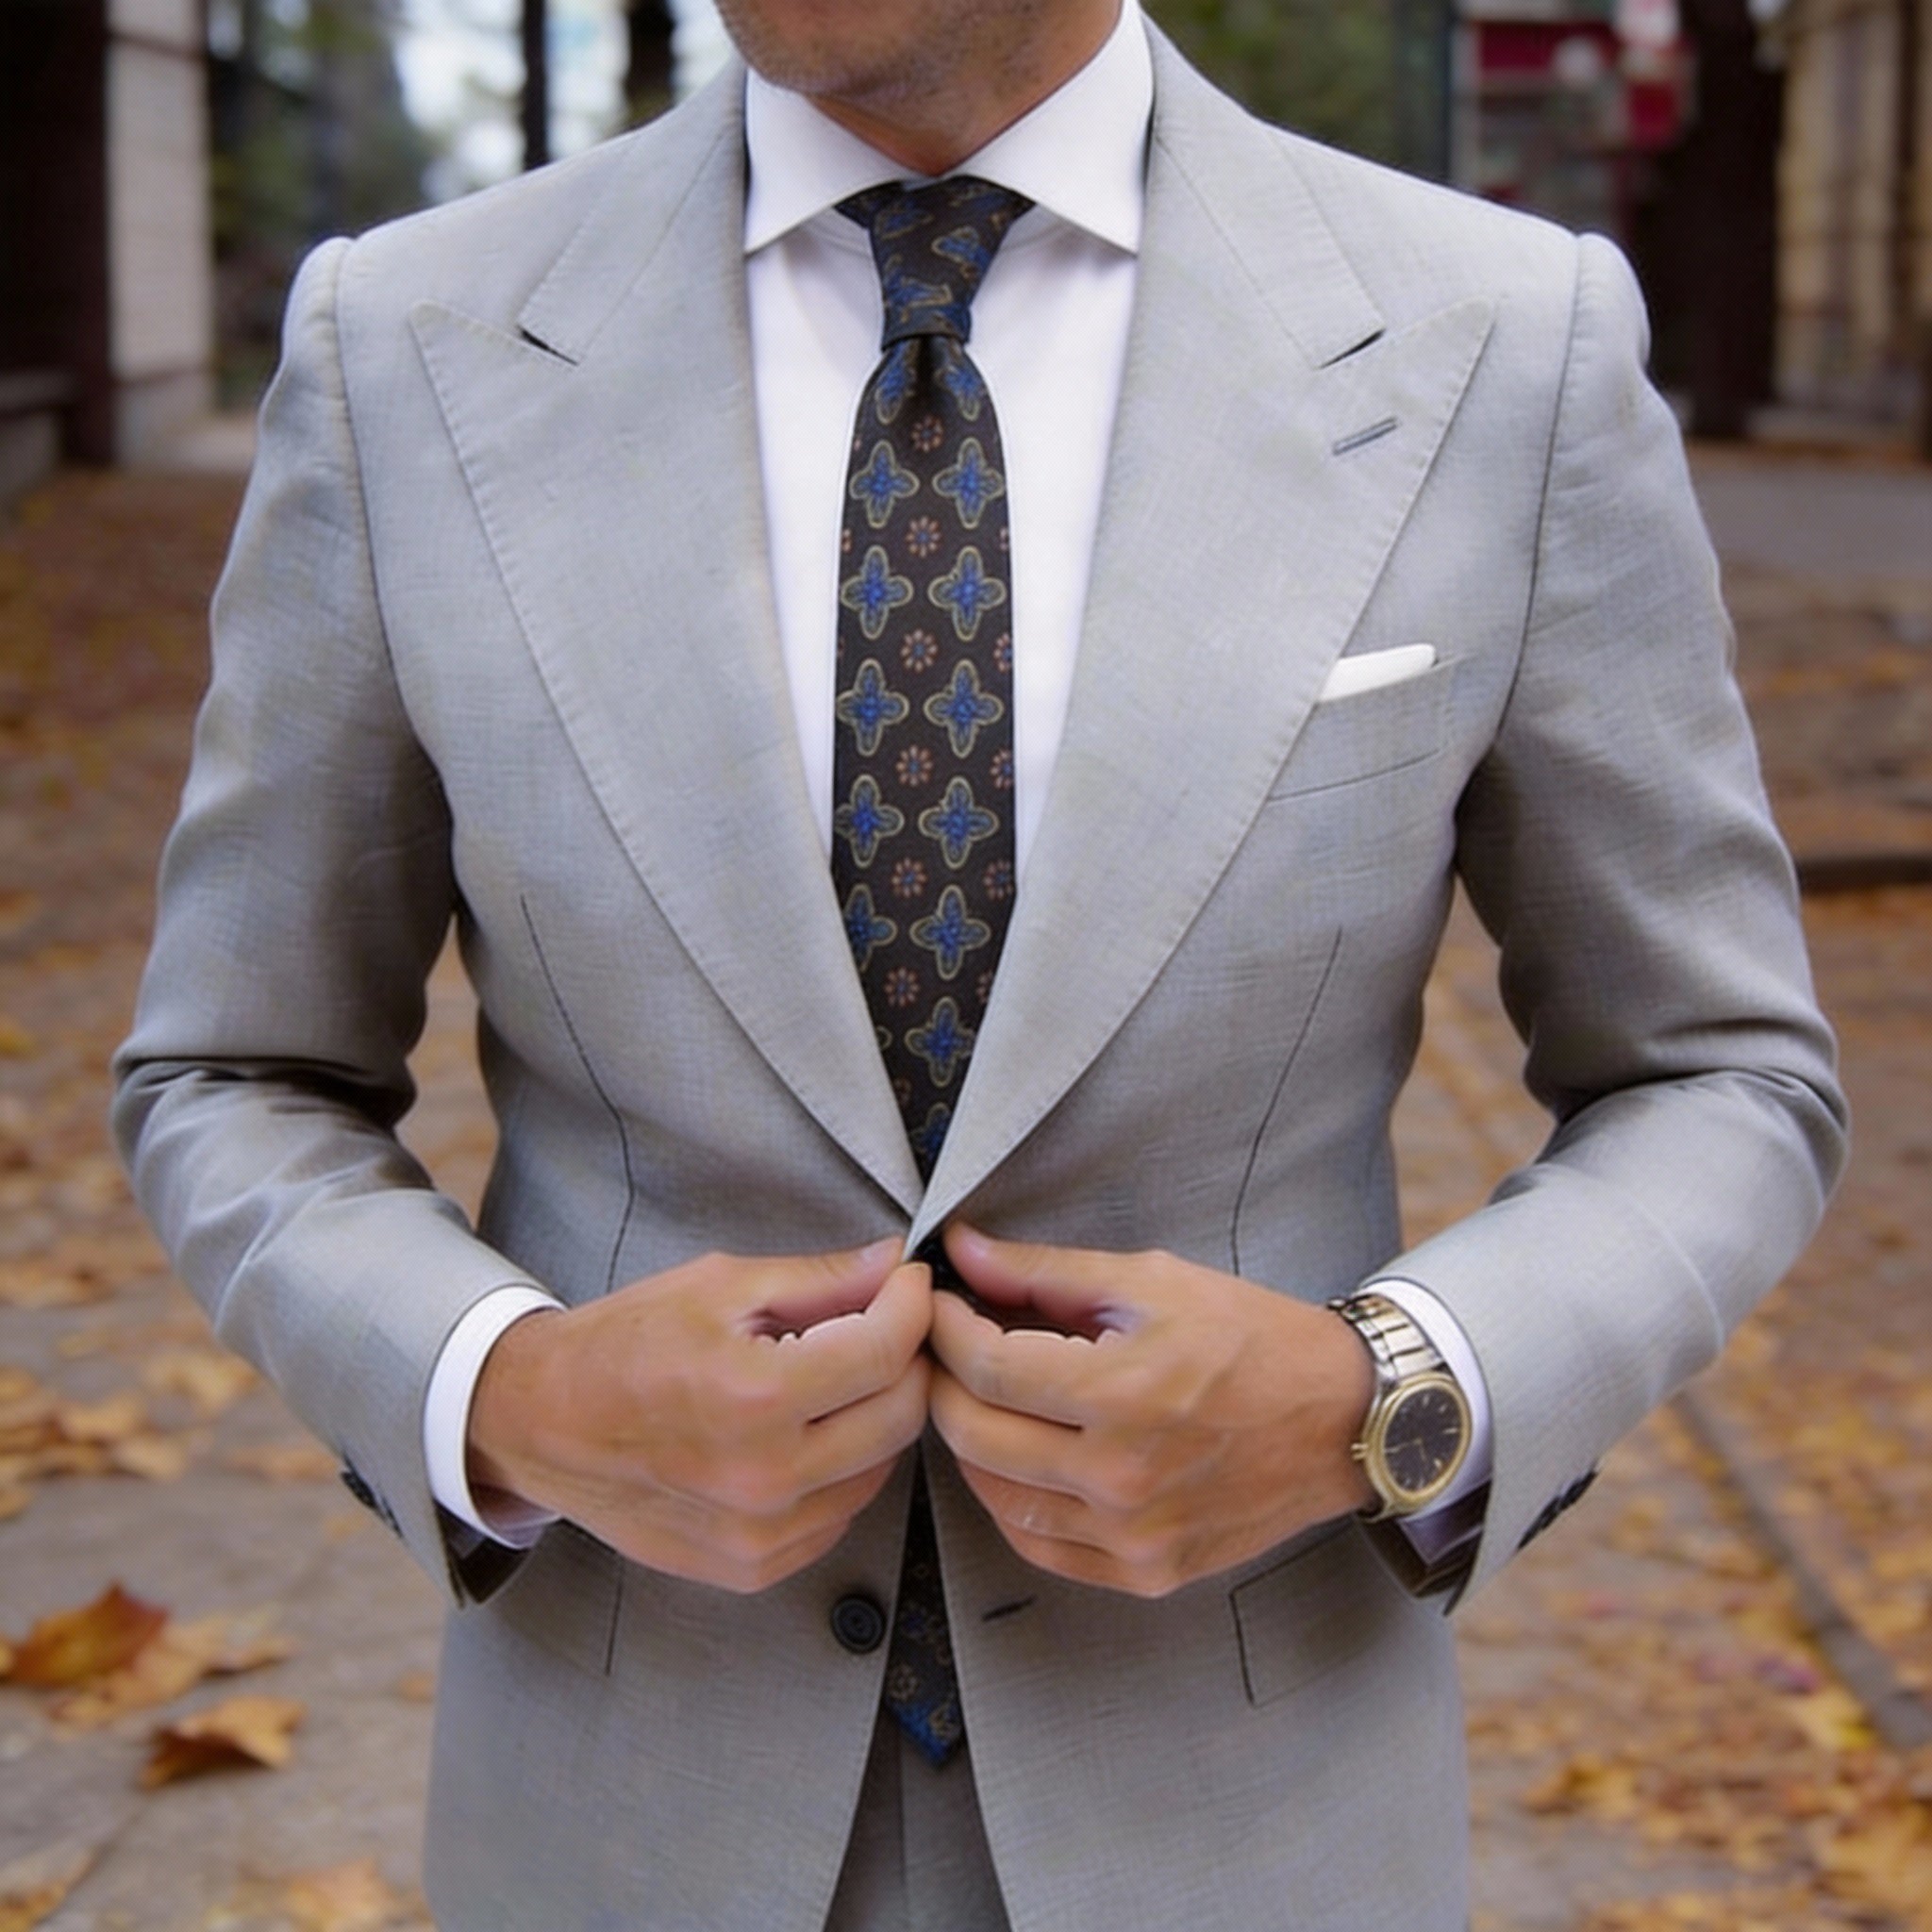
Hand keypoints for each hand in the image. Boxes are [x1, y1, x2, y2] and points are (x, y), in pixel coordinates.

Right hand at [467, 1238, 932, 1591]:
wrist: (543, 1423)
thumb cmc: (625, 1343)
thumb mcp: (720, 1286)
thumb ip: (820, 1280)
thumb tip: (894, 1263)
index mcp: (755, 1397)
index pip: (887, 1351)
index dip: (912, 1305)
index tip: (907, 1282)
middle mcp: (764, 1477)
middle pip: (900, 1415)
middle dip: (905, 1358)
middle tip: (881, 1324)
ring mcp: (760, 1534)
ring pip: (880, 1468)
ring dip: (876, 1415)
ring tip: (834, 1377)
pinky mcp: (754, 1567)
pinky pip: (839, 1513)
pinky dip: (842, 1468)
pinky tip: (804, 1432)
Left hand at [928, 1226, 1375, 1597]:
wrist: (1341, 1419)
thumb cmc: (1252, 1338)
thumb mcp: (1152, 1281)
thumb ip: (1044, 1272)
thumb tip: (961, 1251)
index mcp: (1123, 1393)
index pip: (985, 1367)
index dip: (944, 1328)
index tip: (937, 1303)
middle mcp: (1122, 1477)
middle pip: (974, 1435)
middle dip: (943, 1382)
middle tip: (946, 1348)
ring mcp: (1133, 1537)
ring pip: (995, 1496)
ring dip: (971, 1442)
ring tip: (982, 1398)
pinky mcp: (1146, 1573)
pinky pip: (1040, 1546)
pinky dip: (1011, 1501)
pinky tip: (1021, 1458)